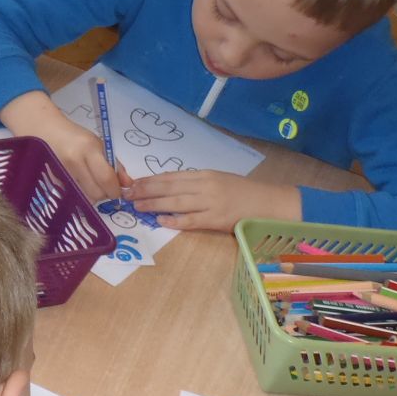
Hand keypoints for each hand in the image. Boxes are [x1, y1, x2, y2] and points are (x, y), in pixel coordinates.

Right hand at [0, 92, 129, 203]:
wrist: (43, 130)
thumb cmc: (74, 137)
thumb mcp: (98, 145)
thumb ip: (114, 165)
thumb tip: (128, 185)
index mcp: (88, 149)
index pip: (106, 178)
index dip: (115, 190)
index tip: (118, 191)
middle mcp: (73, 162)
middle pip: (96, 193)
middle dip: (104, 194)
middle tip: (104, 186)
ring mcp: (61, 173)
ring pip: (84, 198)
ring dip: (92, 195)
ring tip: (90, 183)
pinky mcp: (52, 182)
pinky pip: (73, 196)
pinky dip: (79, 194)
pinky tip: (77, 182)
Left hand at [127, 170, 299, 231]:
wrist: (269, 203)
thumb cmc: (243, 192)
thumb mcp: (218, 180)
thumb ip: (196, 183)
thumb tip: (169, 188)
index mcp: (205, 174)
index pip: (171, 176)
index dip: (150, 180)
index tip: (133, 182)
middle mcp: (205, 186)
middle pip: (169, 187)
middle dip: (146, 190)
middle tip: (127, 193)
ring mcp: (211, 203)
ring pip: (176, 203)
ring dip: (154, 205)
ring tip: (137, 206)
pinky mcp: (216, 220)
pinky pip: (191, 221)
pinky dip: (175, 221)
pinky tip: (160, 221)